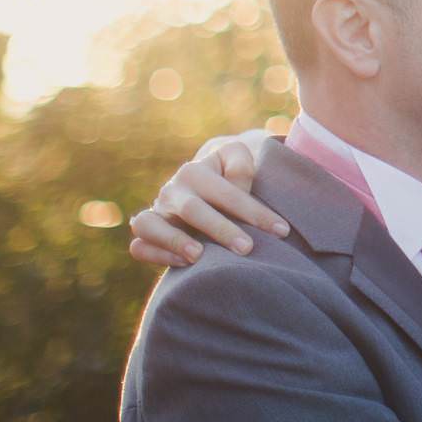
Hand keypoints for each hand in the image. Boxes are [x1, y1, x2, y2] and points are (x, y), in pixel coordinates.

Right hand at [126, 130, 285, 267]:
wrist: (203, 183)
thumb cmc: (229, 174)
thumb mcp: (237, 158)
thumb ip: (241, 164)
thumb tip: (236, 184)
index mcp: (196, 170)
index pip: (227, 192)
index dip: (255, 212)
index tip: (281, 230)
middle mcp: (172, 190)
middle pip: (193, 210)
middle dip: (222, 229)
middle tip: (247, 248)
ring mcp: (156, 212)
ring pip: (151, 226)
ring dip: (174, 240)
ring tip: (198, 255)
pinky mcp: (146, 233)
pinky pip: (140, 246)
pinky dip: (156, 254)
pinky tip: (183, 263)